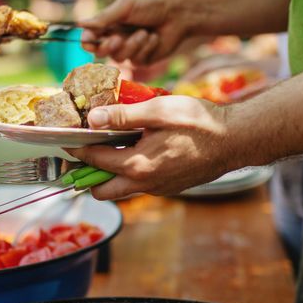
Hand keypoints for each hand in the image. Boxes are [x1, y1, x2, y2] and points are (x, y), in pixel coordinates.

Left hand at [66, 96, 236, 198]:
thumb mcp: (158, 111)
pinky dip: (131, 172)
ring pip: (121, 190)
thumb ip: (123, 116)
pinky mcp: (170, 187)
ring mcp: (158, 189)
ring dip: (110, 174)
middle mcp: (145, 183)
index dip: (77, 149)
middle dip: (88, 174)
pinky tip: (139, 149)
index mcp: (138, 165)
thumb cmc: (200, 123)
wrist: (235, 140)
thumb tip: (93, 118)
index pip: (95, 161)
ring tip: (112, 146)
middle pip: (101, 191)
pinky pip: (141, 185)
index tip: (67, 139)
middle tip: (86, 151)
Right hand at [79, 0, 189, 64]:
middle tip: (118, 38)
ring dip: (133, 44)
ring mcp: (129, 51)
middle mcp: (117, 39)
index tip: (89, 43)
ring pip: (119, 58)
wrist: (179, 14)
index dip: (87, 42)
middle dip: (108, 46)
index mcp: (109, 24)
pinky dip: (146, 48)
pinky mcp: (143, 60)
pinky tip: (155, 37)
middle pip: (101, 52)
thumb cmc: (152, 4)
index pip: (90, 37)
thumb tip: (80, 23)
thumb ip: (105, 17)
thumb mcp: (127, 6)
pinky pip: (136, 60)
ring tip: (146, 32)